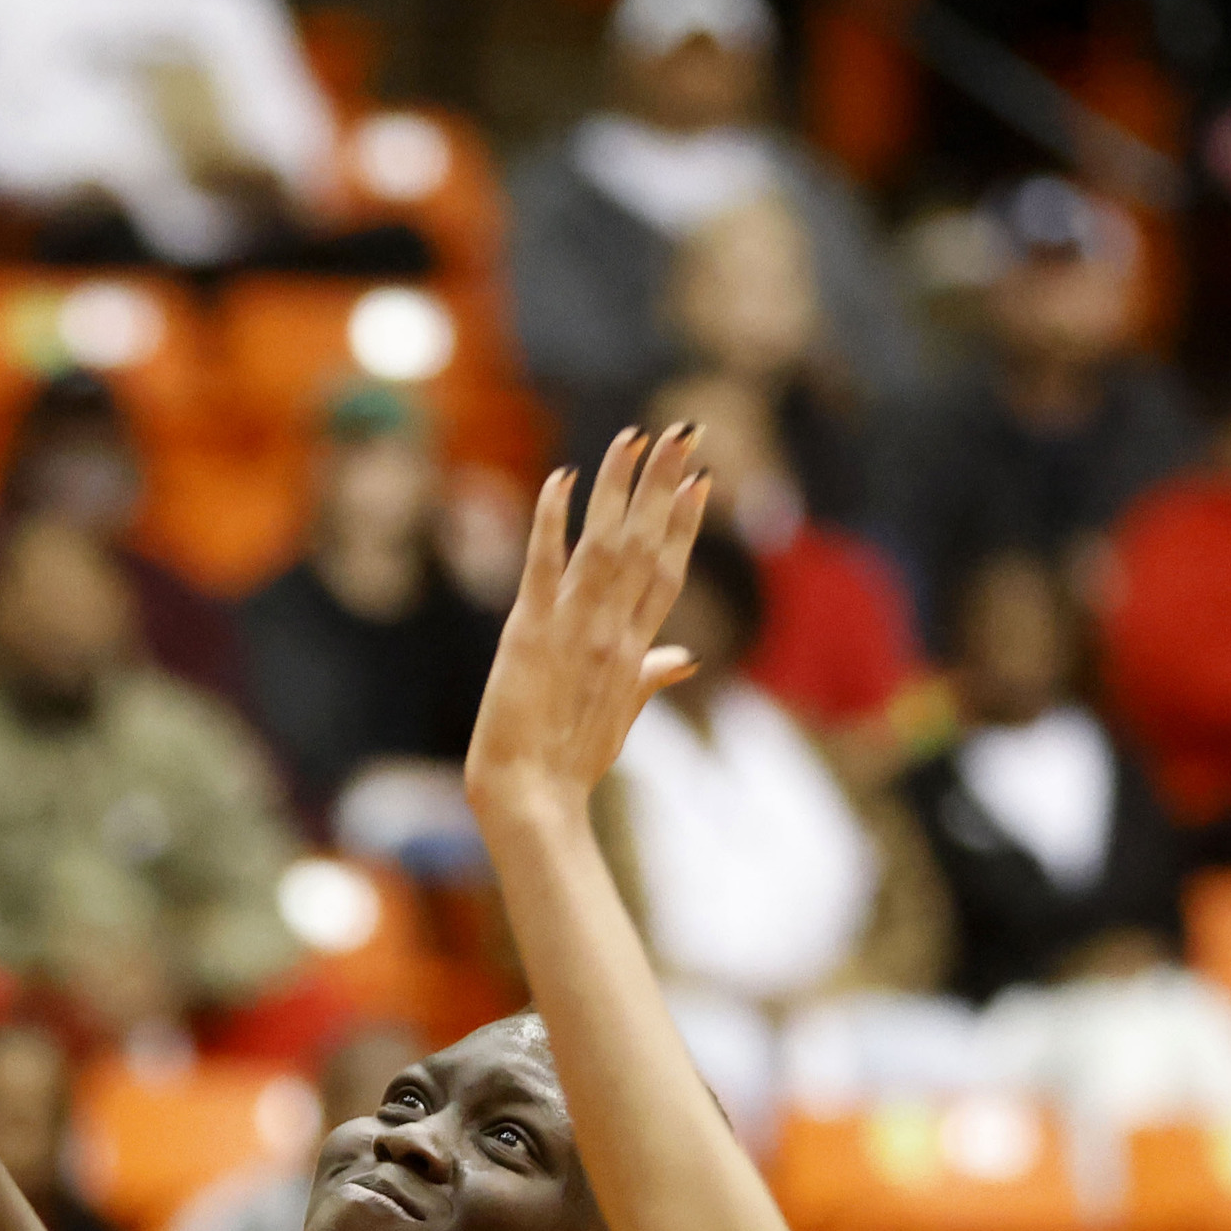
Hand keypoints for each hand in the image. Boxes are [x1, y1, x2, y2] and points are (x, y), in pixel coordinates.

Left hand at [461, 429, 711, 818]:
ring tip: (634, 438)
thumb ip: (652, 677)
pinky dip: (551, 523)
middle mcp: (613, 632)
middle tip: (684, 430)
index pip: (667, 572)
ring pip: (606, 545)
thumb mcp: (620, 718)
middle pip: (646, 545)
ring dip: (620, 488)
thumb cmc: (570, 765)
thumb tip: (684, 656)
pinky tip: (560, 478)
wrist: (532, 800)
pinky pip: (544, 567)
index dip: (683, 524)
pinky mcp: (530, 634)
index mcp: (633, 649)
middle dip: (664, 485)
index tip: (699, 478)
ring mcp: (575, 631)